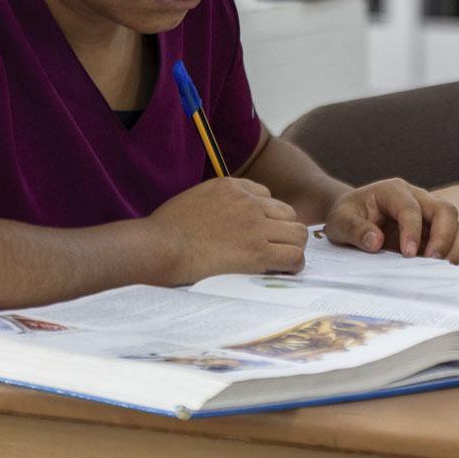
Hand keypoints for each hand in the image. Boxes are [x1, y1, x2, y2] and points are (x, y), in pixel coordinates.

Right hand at [147, 177, 307, 282]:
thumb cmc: (166, 229)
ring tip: (281, 260)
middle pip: (288, 213)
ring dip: (292, 246)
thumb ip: (216, 202)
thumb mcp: (194, 199)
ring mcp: (256, 225)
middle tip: (274, 247)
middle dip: (283, 230)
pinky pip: (293, 256)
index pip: (266, 196)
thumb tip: (225, 219)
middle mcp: (249, 201)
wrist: (161, 245)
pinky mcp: (258, 251)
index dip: (265, 216)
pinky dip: (293, 265)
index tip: (258, 232)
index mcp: (232, 186)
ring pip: (297, 233)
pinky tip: (284, 271)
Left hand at [322, 179, 458, 261]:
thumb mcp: (340, 221)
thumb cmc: (348, 215)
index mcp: (392, 191)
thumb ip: (355, 230)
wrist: (352, 216)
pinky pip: (452, 237)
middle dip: (443, 236)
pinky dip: (451, 252)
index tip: (408, 253)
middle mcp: (416, 197)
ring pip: (453, 222)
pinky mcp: (432, 229)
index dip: (412, 230)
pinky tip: (439, 268)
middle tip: (432, 261)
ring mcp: (427, 212)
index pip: (410, 207)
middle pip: (444, 209)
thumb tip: (375, 241)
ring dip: (452, 245)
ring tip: (441, 268)